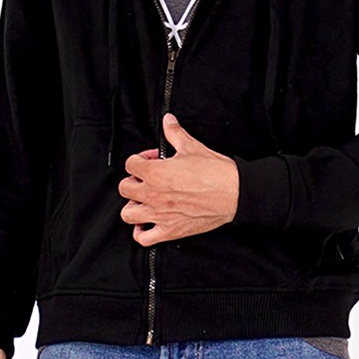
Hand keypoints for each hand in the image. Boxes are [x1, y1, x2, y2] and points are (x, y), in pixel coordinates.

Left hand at [119, 113, 239, 246]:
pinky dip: (141, 232)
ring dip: (133, 205)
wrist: (234, 193)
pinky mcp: (170, 231)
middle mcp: (153, 195)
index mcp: (155, 173)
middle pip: (125, 188)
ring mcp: (160, 215)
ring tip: (145, 200)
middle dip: (134, 181)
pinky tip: (148, 222)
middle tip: (148, 179)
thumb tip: (168, 121)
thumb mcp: (192, 146)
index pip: (130, 164)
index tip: (153, 160)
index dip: (141, 159)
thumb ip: (174, 133)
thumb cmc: (215, 171)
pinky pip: (143, 238)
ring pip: (128, 214)